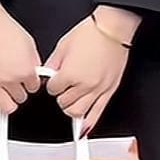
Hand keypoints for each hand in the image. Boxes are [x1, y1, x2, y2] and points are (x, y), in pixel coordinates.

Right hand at [0, 1, 42, 116]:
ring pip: (6, 107)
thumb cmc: (4, 28)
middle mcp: (9, 80)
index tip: (28, 77)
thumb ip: (34, 62)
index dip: (32, 81)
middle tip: (18, 82)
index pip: (34, 87)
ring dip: (9, 101)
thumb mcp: (29, 44)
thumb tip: (35, 73)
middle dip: (21, 90)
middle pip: (21, 98)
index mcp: (25, 71)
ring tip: (8, 93)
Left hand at [43, 14, 131, 134]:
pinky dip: (88, 124)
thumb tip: (47, 74)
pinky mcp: (109, 91)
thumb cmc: (90, 33)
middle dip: (60, 97)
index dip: (52, 85)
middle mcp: (84, 85)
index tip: (55, 80)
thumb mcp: (63, 45)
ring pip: (78, 112)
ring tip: (70, 102)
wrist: (112, 29)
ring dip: (71, 109)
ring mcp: (98, 90)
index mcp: (70, 73)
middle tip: (62, 90)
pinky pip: (97, 113)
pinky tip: (82, 129)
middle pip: (64, 103)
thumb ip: (53, 63)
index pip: (53, 89)